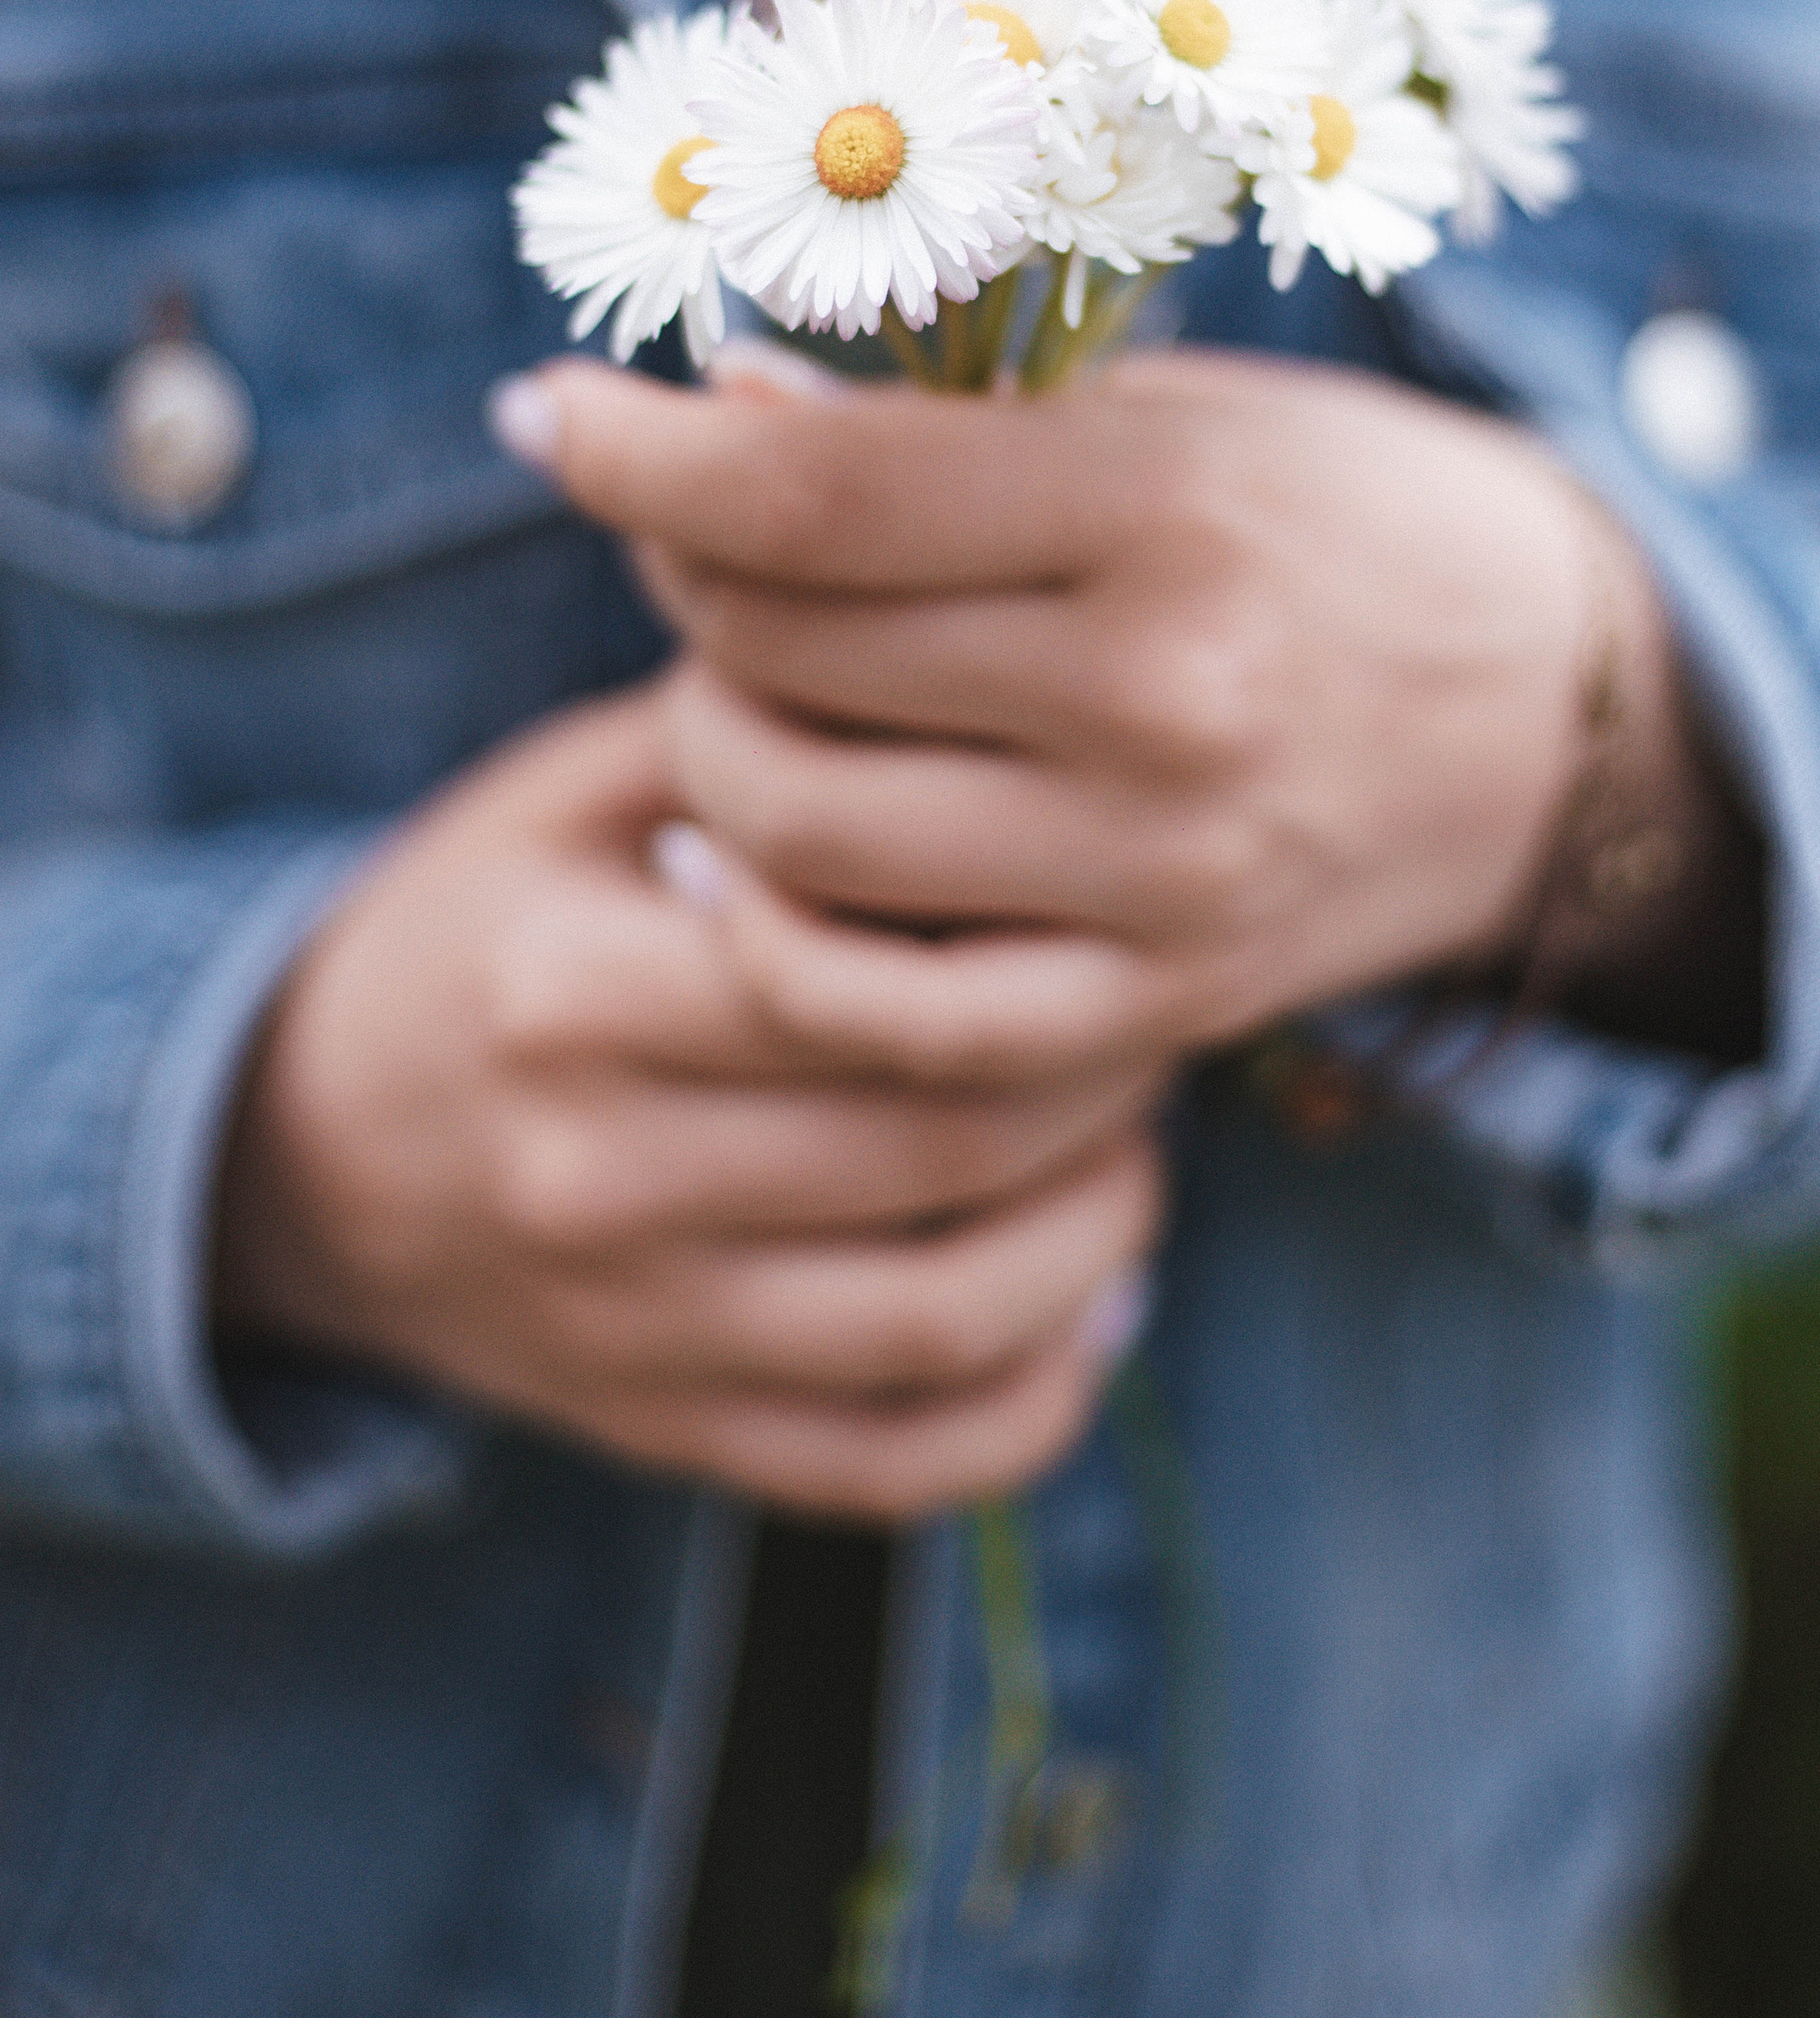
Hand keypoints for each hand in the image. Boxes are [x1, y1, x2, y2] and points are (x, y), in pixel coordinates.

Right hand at [214, 678, 1167, 1518]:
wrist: (302, 1147)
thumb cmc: (483, 923)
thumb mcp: (575, 791)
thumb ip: (759, 744)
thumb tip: (977, 710)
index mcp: (574, 993)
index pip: (866, 983)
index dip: (1031, 946)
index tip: (1106, 901)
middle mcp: (598, 1178)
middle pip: (936, 1147)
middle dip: (1099, 1082)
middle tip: (1160, 1012)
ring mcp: (632, 1332)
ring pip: (941, 1322)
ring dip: (1096, 1241)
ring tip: (1135, 1148)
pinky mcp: (665, 1434)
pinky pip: (893, 1465)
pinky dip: (1029, 1402)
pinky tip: (1091, 1307)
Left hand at [505, 349, 1603, 1084]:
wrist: (1556, 712)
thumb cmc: (1341, 516)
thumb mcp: (1171, 414)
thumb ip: (945, 423)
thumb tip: (711, 409)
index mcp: (1163, 510)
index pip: (813, 492)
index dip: (635, 448)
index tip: (549, 414)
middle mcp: (1163, 702)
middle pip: (780, 655)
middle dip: (679, 577)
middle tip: (689, 532)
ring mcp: (1160, 878)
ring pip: (800, 833)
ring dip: (710, 746)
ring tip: (737, 686)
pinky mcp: (1159, 1007)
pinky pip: (889, 1017)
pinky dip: (773, 942)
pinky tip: (742, 861)